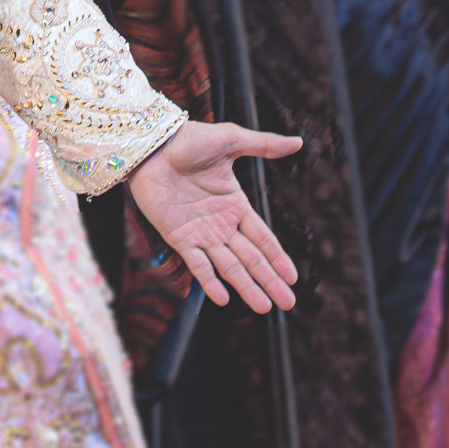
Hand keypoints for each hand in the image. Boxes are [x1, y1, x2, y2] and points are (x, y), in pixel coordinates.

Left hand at [129, 122, 301, 312]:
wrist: (151, 145)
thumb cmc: (188, 139)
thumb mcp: (230, 139)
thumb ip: (263, 145)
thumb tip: (297, 142)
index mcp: (235, 205)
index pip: (263, 238)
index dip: (278, 257)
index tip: (292, 277)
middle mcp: (221, 224)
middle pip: (251, 258)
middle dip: (270, 281)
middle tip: (288, 304)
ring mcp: (200, 233)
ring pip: (229, 266)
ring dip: (246, 287)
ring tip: (264, 307)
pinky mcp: (178, 237)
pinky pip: (197, 264)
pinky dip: (210, 281)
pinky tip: (224, 299)